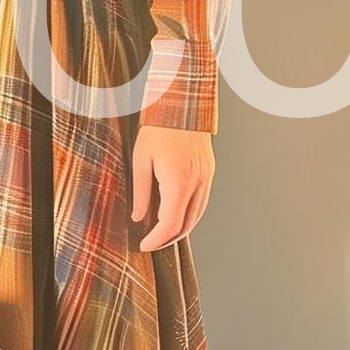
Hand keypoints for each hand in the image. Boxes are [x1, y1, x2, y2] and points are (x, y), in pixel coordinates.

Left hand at [131, 125, 214, 250]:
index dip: (157, 240)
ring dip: (180, 229)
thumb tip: (139, 217)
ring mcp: (206, 178)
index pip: (170, 224)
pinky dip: (190, 215)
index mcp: (178, 182)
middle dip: (168, 239)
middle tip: (150, 243)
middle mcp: (197, 183)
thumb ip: (140, 192)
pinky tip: (176, 215)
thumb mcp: (140, 159)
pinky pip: (202, 202)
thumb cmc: (158, 128)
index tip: (144, 245)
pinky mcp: (209, 172)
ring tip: (161, 234)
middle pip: (186, 225)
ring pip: (197, 216)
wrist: (183, 104)